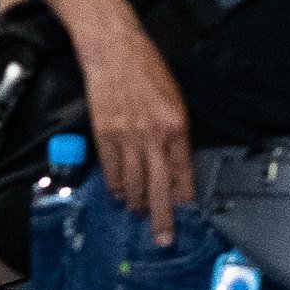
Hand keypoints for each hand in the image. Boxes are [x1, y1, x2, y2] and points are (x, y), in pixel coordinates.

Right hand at [71, 16, 191, 241]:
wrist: (114, 49)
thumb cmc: (148, 69)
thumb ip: (176, 134)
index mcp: (176, 127)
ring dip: (136, 202)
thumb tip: (175, 166)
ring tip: (138, 213)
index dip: (183, 199)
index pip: (182, 174)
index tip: (185, 216)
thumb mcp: (174, 100)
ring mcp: (126, 137)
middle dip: (162, 218)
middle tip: (163, 239)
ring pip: (133, 183)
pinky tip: (119, 194)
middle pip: (158, 188)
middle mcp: (153, 136)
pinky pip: (111, 169)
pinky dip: (116, 185)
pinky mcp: (104, 134)